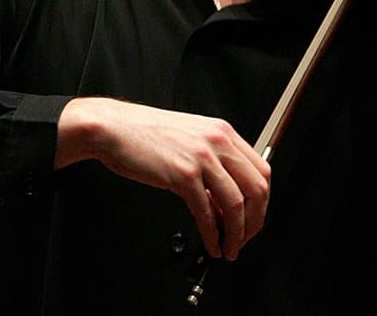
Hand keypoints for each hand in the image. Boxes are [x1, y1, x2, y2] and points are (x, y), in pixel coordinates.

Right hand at [57, 98, 270, 260]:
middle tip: (246, 238)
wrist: (114, 128)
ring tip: (230, 247)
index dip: (262, 201)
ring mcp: (202, 157)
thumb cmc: (146, 134)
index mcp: (223, 132)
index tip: (254, 218)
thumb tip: (226, 200)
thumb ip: (214, 163)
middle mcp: (218, 142)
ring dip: (237, 233)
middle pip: (257, 188)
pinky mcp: (183, 175)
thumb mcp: (191, 139)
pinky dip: (213, 235)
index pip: (262, 169)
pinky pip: (207, 212)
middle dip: (255, 221)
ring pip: (237, 203)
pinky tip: (211, 243)